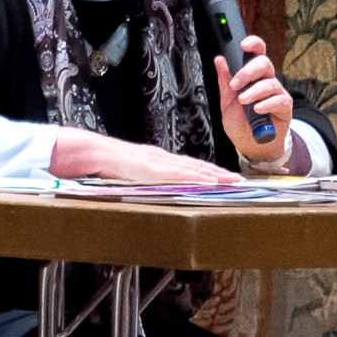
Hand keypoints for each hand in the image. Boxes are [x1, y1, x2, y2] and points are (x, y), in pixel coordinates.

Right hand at [49, 127, 240, 182]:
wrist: (98, 152)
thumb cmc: (113, 163)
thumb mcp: (135, 170)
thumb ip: (147, 175)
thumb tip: (157, 183)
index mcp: (162, 160)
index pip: (192, 166)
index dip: (210, 171)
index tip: (226, 177)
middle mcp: (166, 159)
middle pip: (199, 166)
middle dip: (220, 174)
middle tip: (239, 180)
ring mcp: (162, 163)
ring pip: (195, 170)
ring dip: (215, 176)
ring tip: (231, 181)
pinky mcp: (156, 169)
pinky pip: (181, 174)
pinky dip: (197, 178)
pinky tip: (209, 181)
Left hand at [214, 36, 295, 163]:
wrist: (251, 145)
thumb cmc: (241, 123)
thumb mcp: (226, 102)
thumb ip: (224, 81)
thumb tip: (219, 60)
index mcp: (252, 76)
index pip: (257, 54)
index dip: (253, 44)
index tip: (243, 45)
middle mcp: (266, 81)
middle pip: (265, 64)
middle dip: (248, 72)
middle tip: (235, 85)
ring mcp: (277, 93)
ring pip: (270, 82)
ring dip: (254, 91)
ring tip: (243, 101)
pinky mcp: (285, 107)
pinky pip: (279, 100)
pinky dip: (267, 103)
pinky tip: (257, 109)